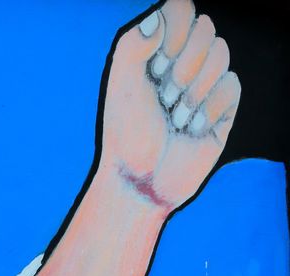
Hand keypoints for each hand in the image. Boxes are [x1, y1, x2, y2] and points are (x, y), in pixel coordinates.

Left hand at [99, 0, 240, 210]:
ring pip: (222, 54)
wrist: (142, 178)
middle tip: (164, 97)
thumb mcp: (121, 86)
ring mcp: (206, 80)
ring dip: (194, 91)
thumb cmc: (126, 133)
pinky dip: (209, 109)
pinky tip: (192, 129)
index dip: (176, 30)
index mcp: (155, 49)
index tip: (158, 62)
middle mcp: (182, 60)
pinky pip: (232, 85)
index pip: (181, 8)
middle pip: (206, 28)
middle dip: (183, 65)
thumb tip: (158, 18)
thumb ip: (134, 45)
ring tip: (175, 118)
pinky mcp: (224, 104)